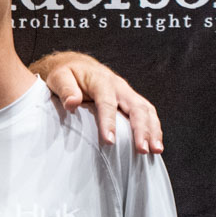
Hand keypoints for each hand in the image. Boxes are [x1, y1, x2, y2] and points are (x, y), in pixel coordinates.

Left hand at [34, 51, 162, 154]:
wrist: (77, 65)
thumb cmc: (67, 74)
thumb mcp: (60, 78)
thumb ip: (66, 90)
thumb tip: (72, 102)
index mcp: (101, 81)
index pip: (107, 103)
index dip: (109, 122)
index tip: (110, 141)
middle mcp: (119, 87)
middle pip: (136, 107)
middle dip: (141, 130)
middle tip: (142, 149)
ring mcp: (127, 93)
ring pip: (147, 110)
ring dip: (153, 131)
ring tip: (155, 150)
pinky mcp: (131, 100)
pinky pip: (147, 113)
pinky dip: (153, 128)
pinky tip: (155, 145)